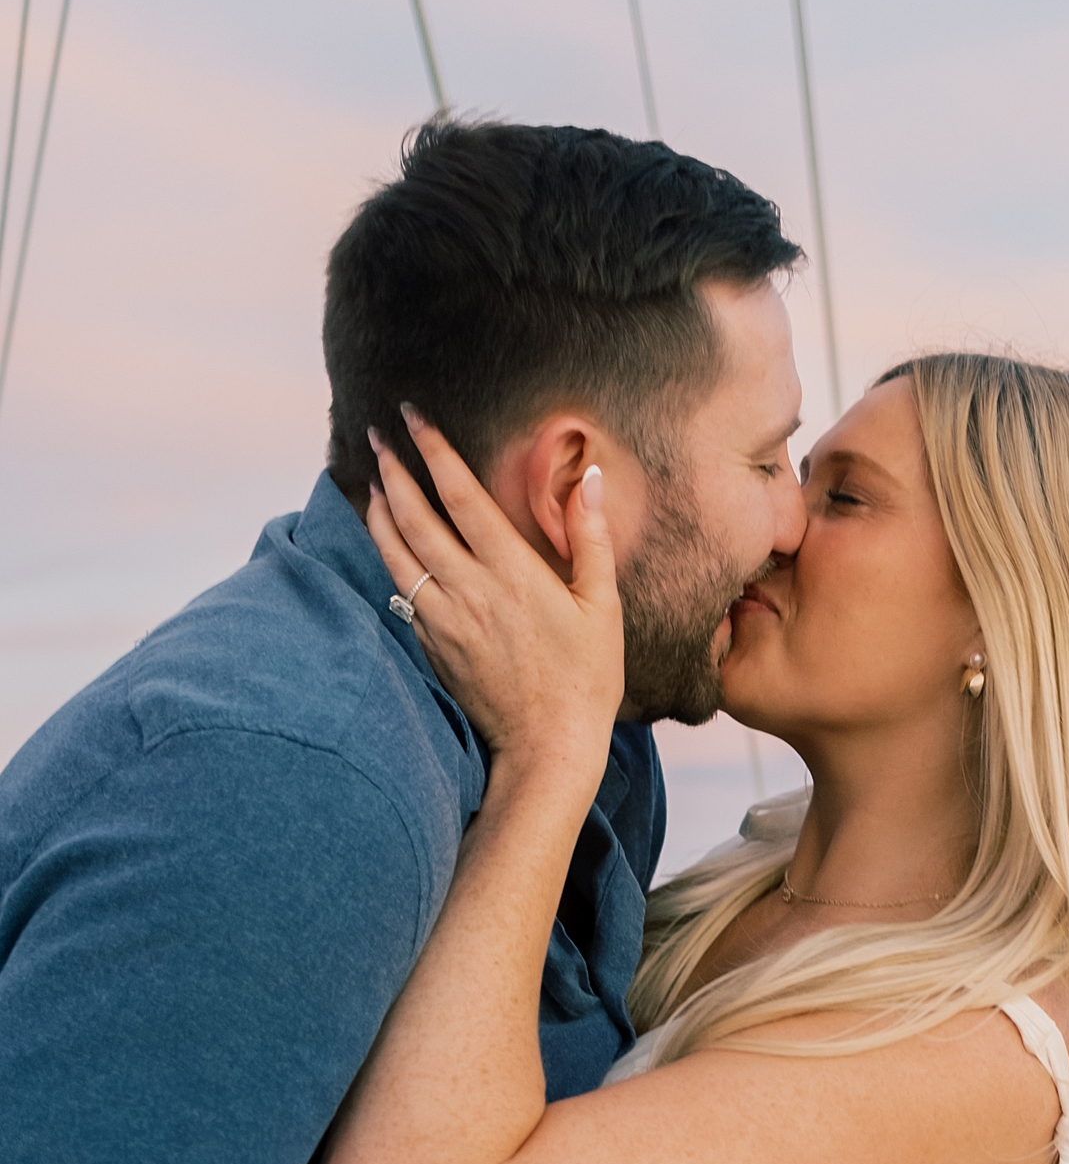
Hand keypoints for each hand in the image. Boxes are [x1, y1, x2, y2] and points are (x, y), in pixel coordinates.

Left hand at [366, 407, 624, 778]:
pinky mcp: (434, 645)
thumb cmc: (586, 677)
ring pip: (396, 554)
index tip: (414, 418)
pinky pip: (402, 591)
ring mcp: (445, 619)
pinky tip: (387, 545)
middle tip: (377, 438)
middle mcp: (470, 590)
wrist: (549, 745)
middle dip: (392, 472)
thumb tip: (588, 478)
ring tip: (371, 484)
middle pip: (415, 518)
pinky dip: (389, 558)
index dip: (434, 452)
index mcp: (514, 572)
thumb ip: (590, 537)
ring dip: (379, 513)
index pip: (462, 496)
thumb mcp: (603, 604)